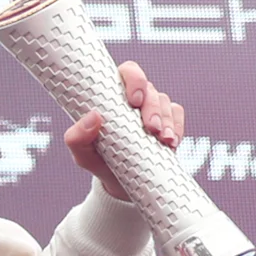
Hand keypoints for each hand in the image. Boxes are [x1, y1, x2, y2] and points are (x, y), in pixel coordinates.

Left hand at [65, 60, 183, 199]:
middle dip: (153, 107)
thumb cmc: (98, 161)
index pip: (126, 73)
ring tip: (162, 139)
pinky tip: (171, 142)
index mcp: (112, 97)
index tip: (134, 100)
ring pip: (164, 101)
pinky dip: (177, 127)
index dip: (134, 79)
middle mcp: (133, 99)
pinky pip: (177, 114)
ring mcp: (152, 109)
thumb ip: (77, 138)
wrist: (120, 183)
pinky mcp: (168, 121)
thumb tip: (93, 117)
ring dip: (166, 120)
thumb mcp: (82, 154)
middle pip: (150, 88)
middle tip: (151, 128)